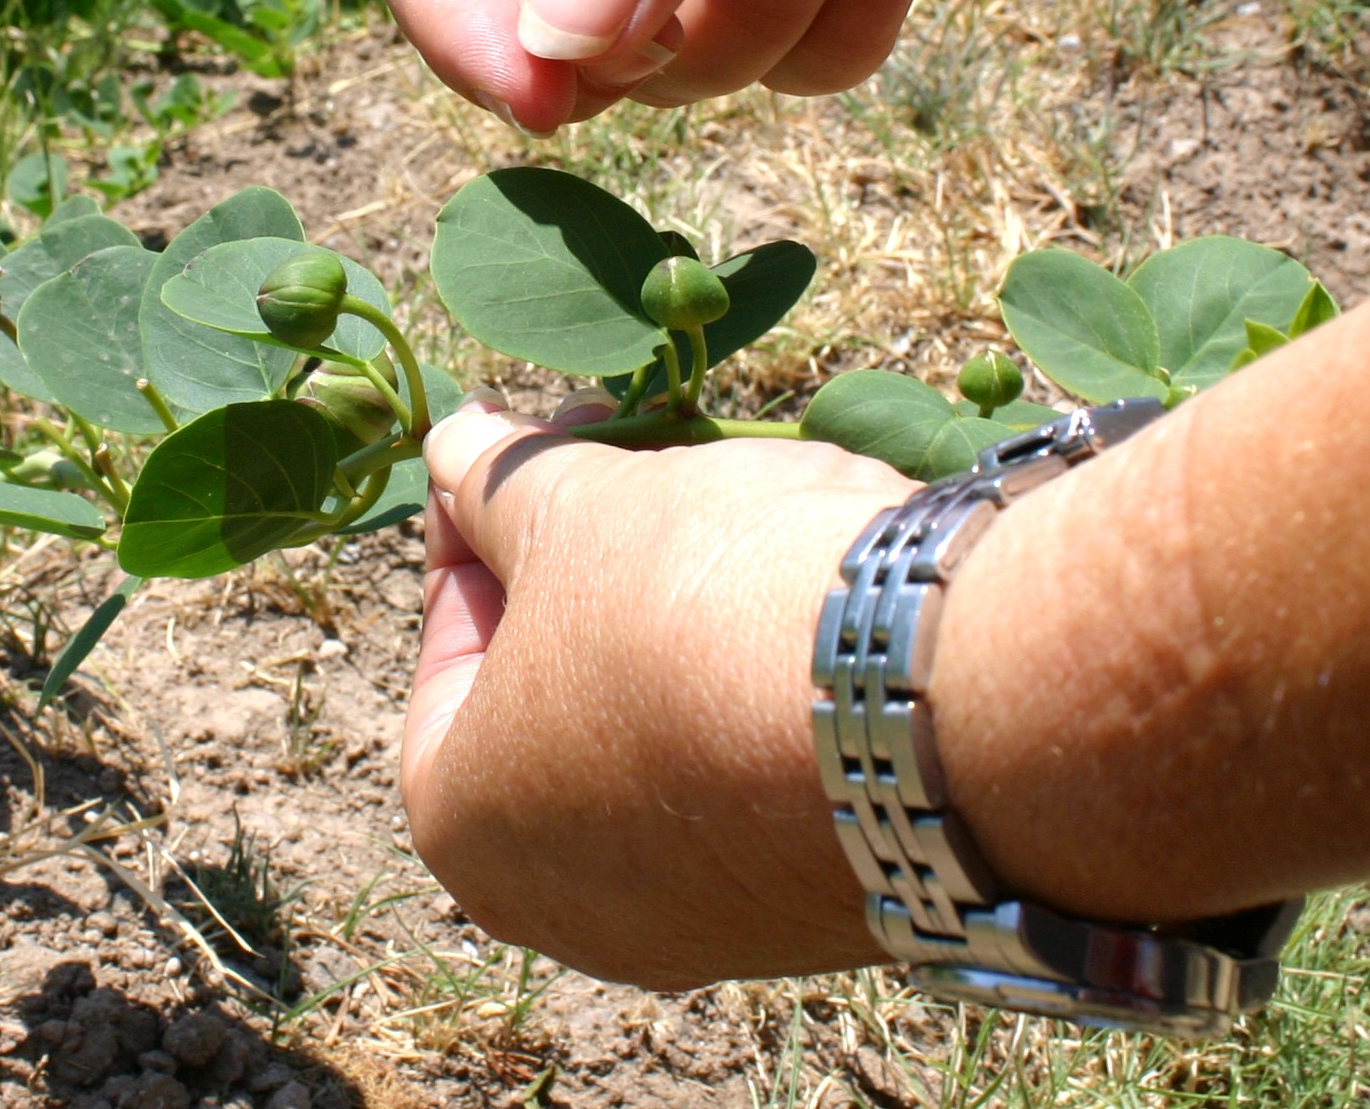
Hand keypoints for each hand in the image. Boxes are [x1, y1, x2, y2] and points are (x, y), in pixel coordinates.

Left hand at [400, 400, 909, 986]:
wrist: (925, 712)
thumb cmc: (694, 609)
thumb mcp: (579, 511)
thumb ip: (500, 481)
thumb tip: (450, 443)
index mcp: (465, 819)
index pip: (444, 646)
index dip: (477, 524)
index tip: (517, 451)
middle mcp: (564, 906)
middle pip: (558, 692)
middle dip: (591, 563)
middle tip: (629, 462)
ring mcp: (697, 926)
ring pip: (667, 728)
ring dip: (688, 612)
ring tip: (737, 503)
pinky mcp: (810, 913)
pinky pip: (760, 775)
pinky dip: (767, 683)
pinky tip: (808, 595)